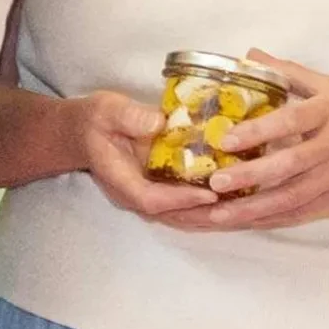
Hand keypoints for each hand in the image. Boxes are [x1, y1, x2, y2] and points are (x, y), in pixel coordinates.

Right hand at [50, 89, 227, 221]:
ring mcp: (146, 198)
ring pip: (181, 217)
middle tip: (240, 207)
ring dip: (212, 216)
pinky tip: (234, 202)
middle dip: (206, 214)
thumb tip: (159, 122)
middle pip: (173, 217)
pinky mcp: (158, 192)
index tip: (210, 193)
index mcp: (120, 180)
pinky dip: (209, 208)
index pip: (151, 199)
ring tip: (244, 209)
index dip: (180, 199)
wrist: (83, 133)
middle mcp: (134, 196)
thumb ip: (130, 116)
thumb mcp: (108, 110)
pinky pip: (185, 208)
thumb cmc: (96, 121)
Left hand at [186, 65, 328, 233]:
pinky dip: (273, 220)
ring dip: (254, 208)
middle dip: (251, 176)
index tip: (226, 138)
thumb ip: (291, 73)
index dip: (259, 130)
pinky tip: (246, 223)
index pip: (294, 119)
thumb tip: (250, 54)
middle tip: (215, 183)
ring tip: (218, 214)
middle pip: (291, 165)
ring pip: (294, 196)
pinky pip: (303, 213)